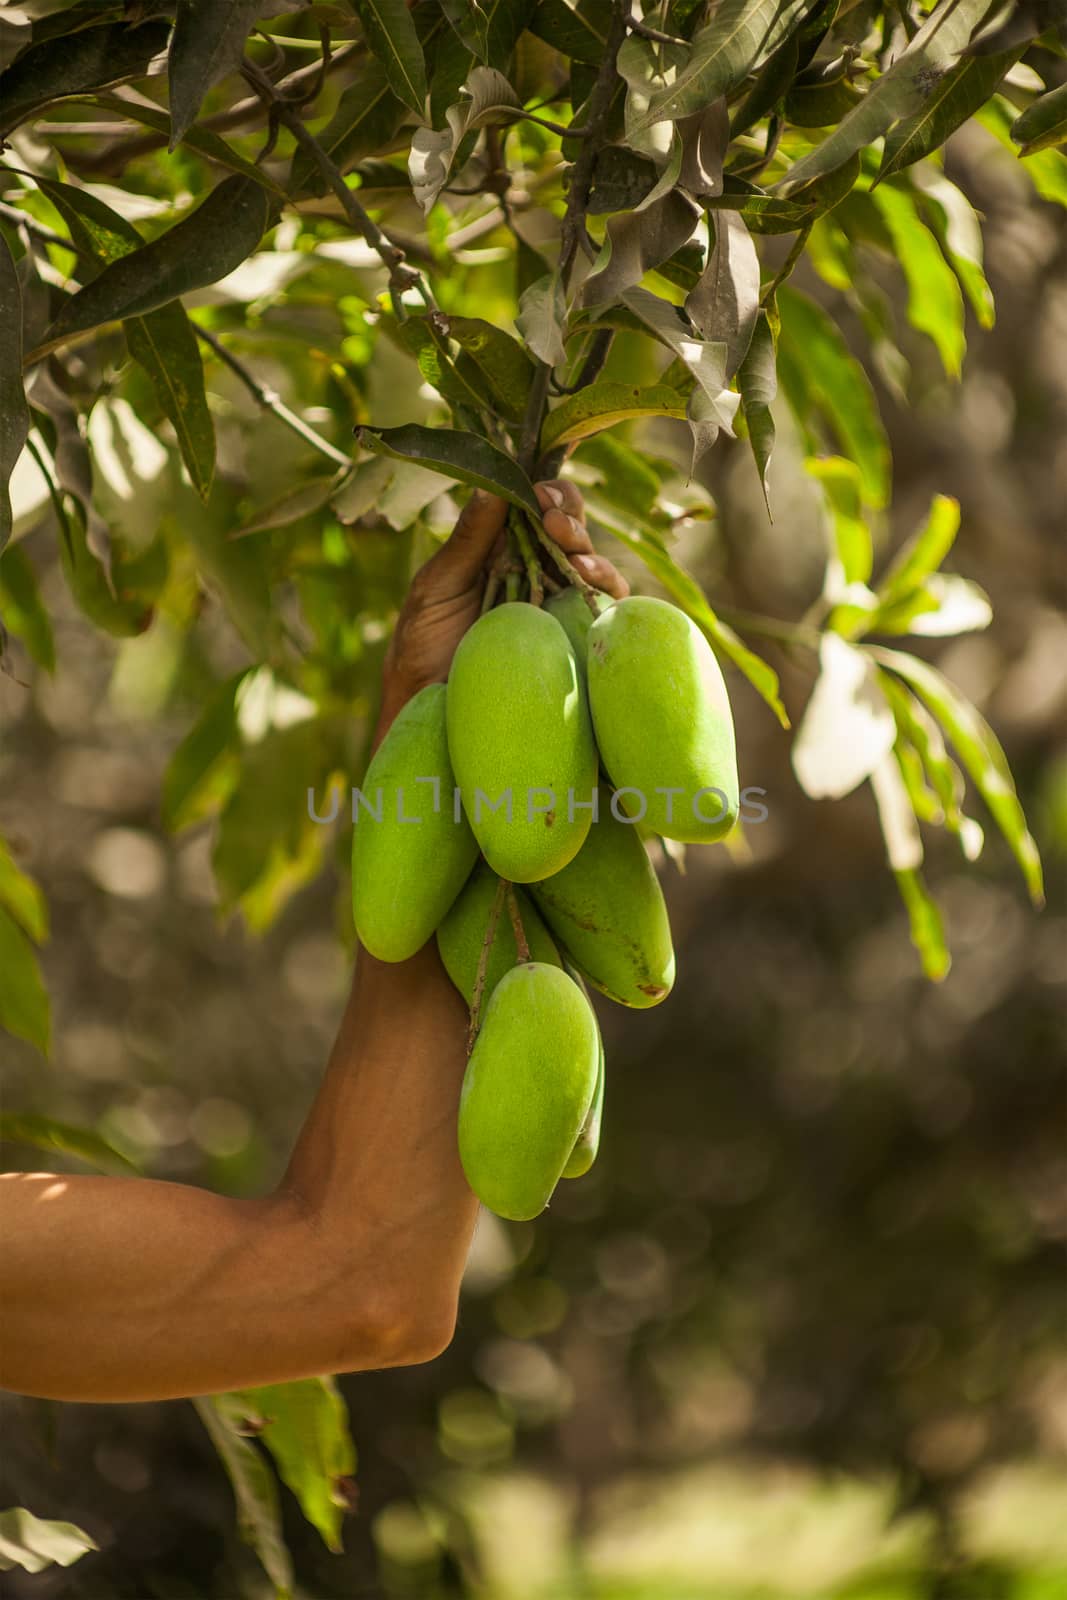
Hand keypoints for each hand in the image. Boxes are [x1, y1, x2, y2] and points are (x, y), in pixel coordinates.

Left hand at [376, 479, 628, 741]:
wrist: (427, 703)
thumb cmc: (424, 643)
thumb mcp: (438, 584)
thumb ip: (469, 537)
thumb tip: (494, 483)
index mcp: (503, 548)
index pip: (538, 507)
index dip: (548, 493)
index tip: (540, 492)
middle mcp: (536, 571)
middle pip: (572, 531)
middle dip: (570, 516)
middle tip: (553, 518)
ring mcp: (557, 605)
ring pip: (593, 567)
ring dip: (590, 553)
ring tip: (572, 553)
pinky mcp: (572, 639)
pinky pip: (603, 612)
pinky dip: (607, 592)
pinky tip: (588, 583)